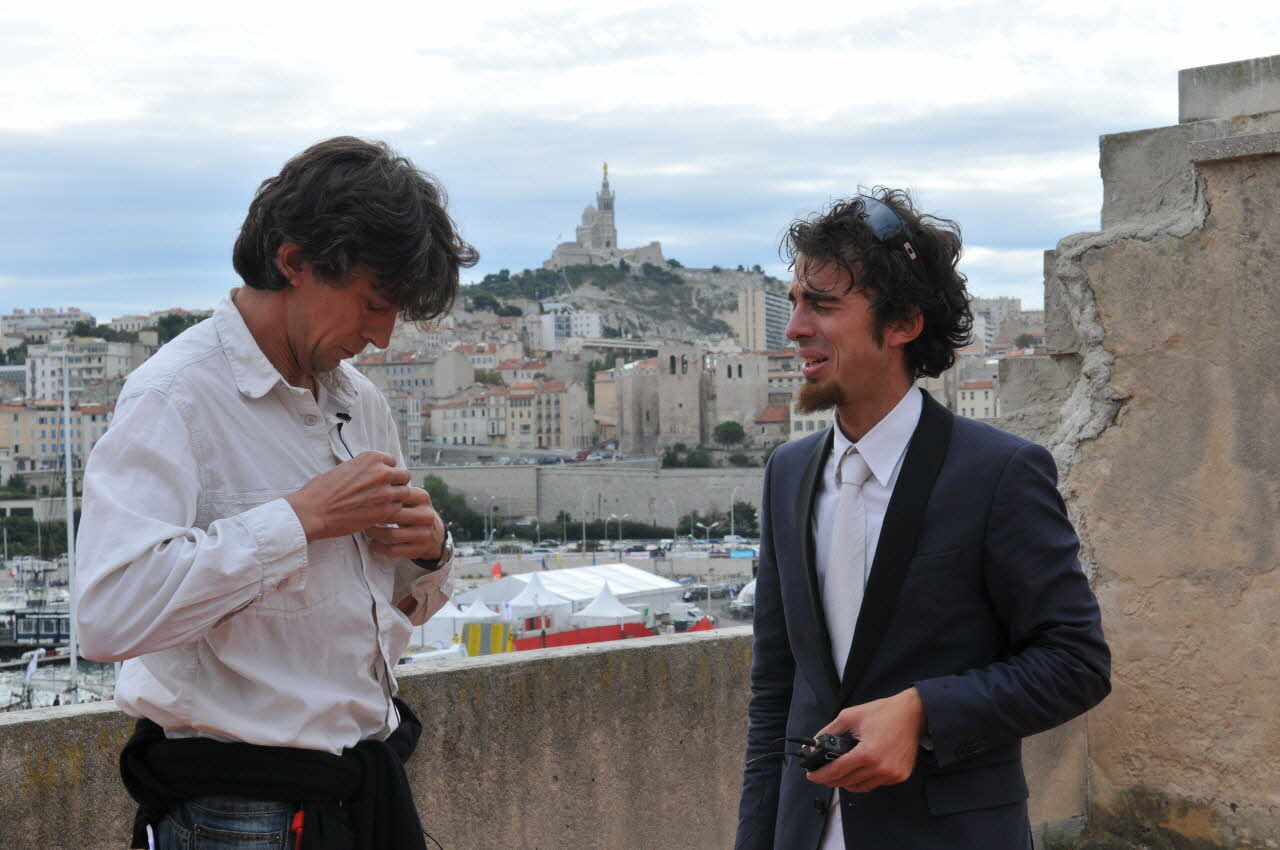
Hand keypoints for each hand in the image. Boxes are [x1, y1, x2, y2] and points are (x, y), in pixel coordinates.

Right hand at [286, 451, 410, 541]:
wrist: (313, 511)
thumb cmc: (322, 490)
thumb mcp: (343, 467)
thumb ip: (363, 468)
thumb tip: (369, 471)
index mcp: (371, 458)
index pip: (392, 461)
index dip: (387, 471)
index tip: (379, 479)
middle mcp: (382, 472)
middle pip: (404, 475)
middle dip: (396, 483)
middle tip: (385, 491)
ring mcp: (386, 492)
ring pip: (405, 492)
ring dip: (396, 498)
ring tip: (383, 503)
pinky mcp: (385, 511)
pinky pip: (398, 508)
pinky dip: (391, 511)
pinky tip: (379, 513)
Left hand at [364, 486, 445, 561]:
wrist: (435, 535)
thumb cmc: (413, 512)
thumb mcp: (411, 498)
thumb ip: (397, 490)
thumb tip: (370, 478)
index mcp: (422, 497)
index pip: (398, 495)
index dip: (379, 498)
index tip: (365, 500)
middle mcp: (426, 515)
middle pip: (394, 515)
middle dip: (374, 516)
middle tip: (362, 516)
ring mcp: (424, 533)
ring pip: (392, 535)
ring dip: (375, 533)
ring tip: (367, 530)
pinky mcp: (419, 549)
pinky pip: (393, 550)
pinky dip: (379, 547)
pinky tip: (373, 544)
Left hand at [806, 687, 925, 792]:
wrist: (914, 714)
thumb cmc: (884, 712)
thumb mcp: (850, 716)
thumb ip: (830, 731)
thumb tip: (815, 743)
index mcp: (868, 753)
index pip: (837, 770)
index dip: (821, 775)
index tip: (811, 776)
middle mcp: (881, 768)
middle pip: (847, 782)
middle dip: (831, 779)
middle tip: (821, 774)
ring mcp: (892, 775)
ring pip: (860, 787)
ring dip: (847, 782)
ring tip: (839, 772)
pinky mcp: (899, 776)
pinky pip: (875, 784)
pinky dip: (864, 779)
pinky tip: (859, 769)